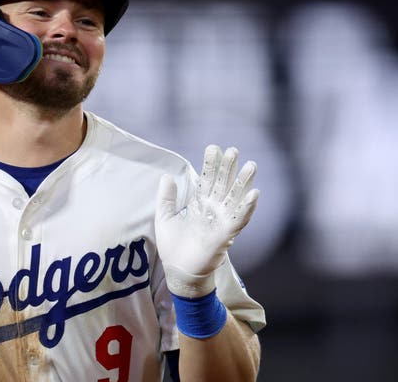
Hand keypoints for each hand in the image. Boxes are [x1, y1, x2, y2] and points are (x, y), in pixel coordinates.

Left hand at [155, 145, 258, 297]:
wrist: (178, 271)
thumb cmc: (173, 247)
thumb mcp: (164, 217)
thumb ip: (166, 198)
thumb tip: (167, 176)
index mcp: (199, 205)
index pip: (207, 180)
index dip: (211, 165)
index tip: (214, 147)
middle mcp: (213, 210)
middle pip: (223, 184)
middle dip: (228, 168)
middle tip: (233, 150)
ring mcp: (221, 221)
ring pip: (235, 198)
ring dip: (244, 182)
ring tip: (251, 165)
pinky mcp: (225, 235)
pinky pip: (239, 219)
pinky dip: (247, 207)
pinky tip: (254, 194)